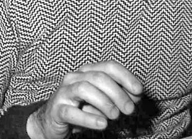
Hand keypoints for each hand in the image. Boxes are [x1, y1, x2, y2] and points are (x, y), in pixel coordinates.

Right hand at [26, 61, 142, 138]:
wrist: (52, 122)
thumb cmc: (81, 109)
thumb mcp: (102, 101)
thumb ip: (118, 96)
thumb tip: (136, 96)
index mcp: (87, 71)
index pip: (109, 66)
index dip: (126, 77)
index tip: (139, 91)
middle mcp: (74, 78)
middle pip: (99, 77)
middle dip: (118, 93)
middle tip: (129, 109)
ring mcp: (64, 92)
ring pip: (85, 89)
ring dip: (104, 102)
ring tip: (115, 116)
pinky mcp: (56, 109)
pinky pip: (72, 111)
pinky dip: (89, 118)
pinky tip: (102, 124)